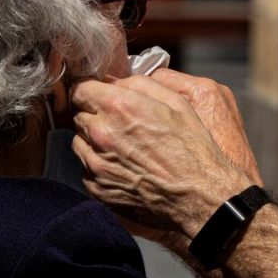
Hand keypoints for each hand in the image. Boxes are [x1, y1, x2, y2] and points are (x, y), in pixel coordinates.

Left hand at [70, 75, 252, 237]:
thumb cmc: (193, 149)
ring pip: (79, 141)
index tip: (101, 96)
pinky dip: (100, 165)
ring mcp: (96, 164)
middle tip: (120, 123)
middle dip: (95, 114)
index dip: (91, 90)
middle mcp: (101, 134)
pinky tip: (125, 167)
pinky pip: (86, 168)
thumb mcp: (176, 102)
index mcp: (118, 107)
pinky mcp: (97, 188)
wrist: (200, 195)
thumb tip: (115, 81)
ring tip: (124, 147)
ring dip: (94, 140)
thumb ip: (140, 84)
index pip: (80, 89)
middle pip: (78, 115)